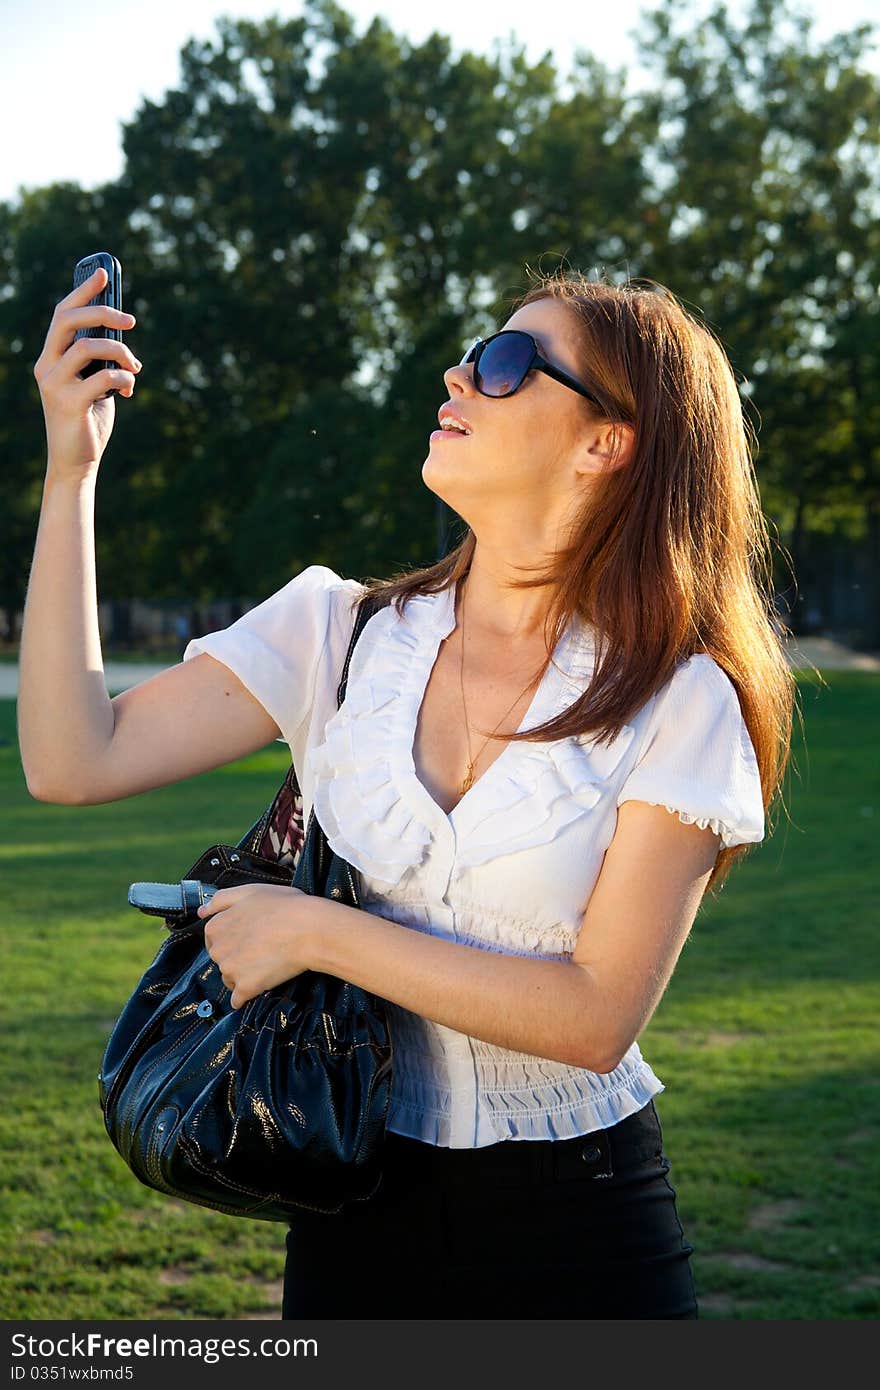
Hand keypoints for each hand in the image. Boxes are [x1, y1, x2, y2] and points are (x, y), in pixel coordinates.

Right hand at [32, 265, 141, 482]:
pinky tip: (129, 391)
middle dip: (103, 312)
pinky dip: (124, 379)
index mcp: (50, 358)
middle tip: (131, 320)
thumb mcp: (94, 383)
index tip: (103, 272)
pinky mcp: (68, 403)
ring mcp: (54, 384)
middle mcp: (46, 366)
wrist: (76, 462)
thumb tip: (123, 334)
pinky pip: (103, 377)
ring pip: (88, 347)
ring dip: (120, 352)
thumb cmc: (88, 420)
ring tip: (134, 367)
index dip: (82, 291)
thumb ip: (100, 361)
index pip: (62, 314)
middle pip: (68, 321)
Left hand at [197, 883, 316, 1009]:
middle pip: (221, 959)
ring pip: (230, 978)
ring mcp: (231, 971)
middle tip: (261, 948)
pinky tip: (260, 985)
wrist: (309, 930)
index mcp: (216, 926)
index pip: (214, 938)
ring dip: (242, 975)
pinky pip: (238, 999)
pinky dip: (246, 996)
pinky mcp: (246, 988)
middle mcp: (218, 950)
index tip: (249, 936)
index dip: (233, 936)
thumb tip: (202, 911)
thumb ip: (221, 899)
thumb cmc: (285, 907)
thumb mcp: (250, 891)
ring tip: (266, 963)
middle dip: (236, 956)